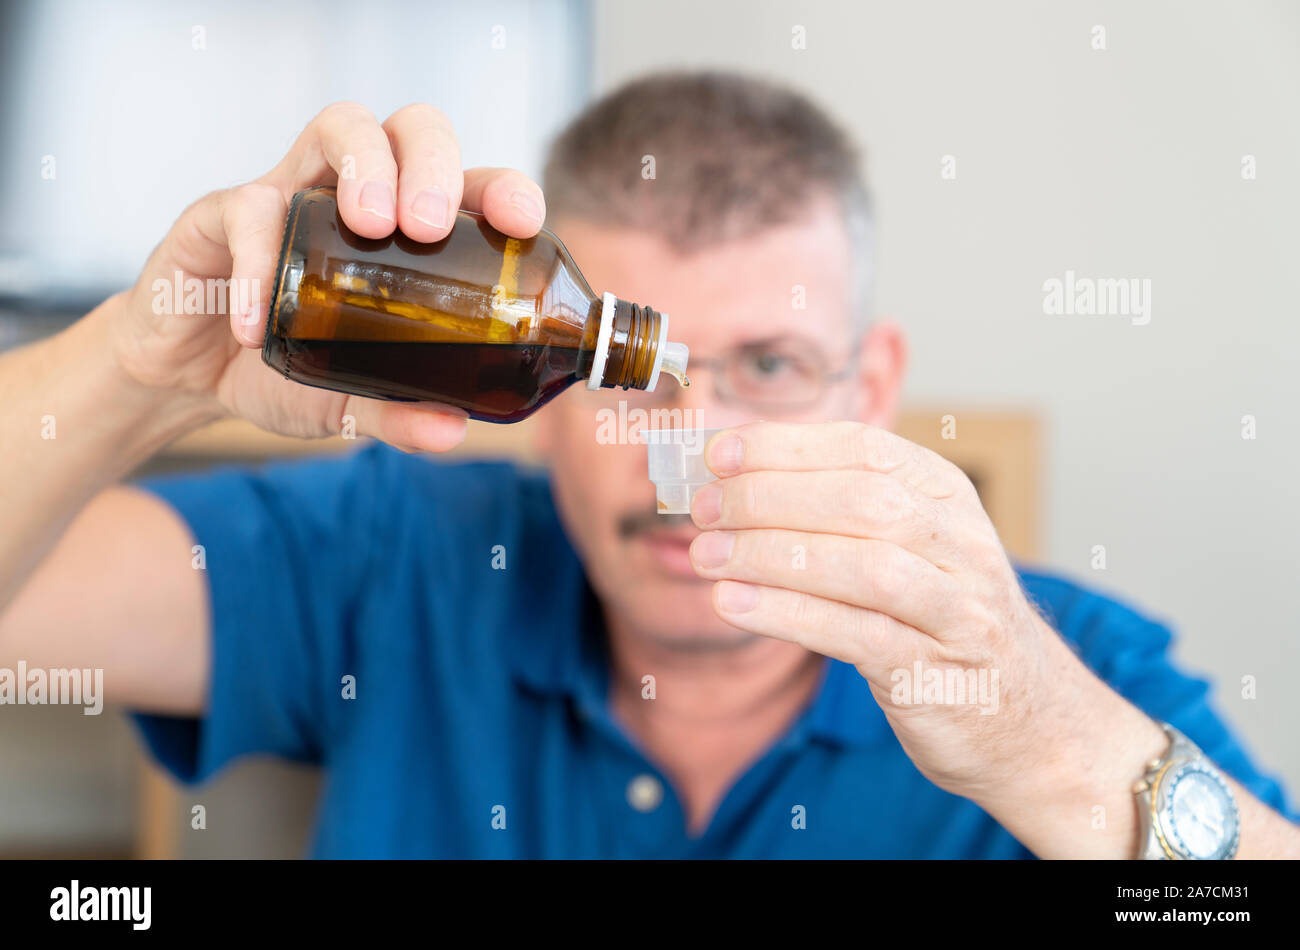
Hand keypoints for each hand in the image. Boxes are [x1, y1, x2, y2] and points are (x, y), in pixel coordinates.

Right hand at [110, 101, 547, 451]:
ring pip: (340, 126)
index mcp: (404, 232)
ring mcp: (292, 193)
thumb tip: (453, 430)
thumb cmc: (282, 366)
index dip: (501, 189)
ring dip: (365, 165)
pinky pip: (248, 210)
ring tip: (372, 228)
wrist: (188, 375)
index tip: (521, 222)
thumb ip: (397, 412)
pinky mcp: (223, 210)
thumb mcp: (347, 402)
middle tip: (429, 227)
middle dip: (431, 164)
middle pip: (409, 130)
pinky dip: (260, 263)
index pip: (466, 184)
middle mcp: (354, 197)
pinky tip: (261, 326)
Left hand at [686, 420, 1146, 807]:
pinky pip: (858, 634)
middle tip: (702, 507)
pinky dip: (789, 614)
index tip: (718, 453)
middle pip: (860, 500)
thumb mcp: (909, 547)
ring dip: (772, 554)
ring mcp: (958, 609)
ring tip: (705, 555)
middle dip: (769, 496)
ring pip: (862, 565)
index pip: (863, 448)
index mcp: (947, 495)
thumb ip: (838, 509)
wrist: (1029, 722)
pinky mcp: (938, 673)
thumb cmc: (941, 620)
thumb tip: (734, 473)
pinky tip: (734, 603)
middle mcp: (962, 544)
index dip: (785, 446)